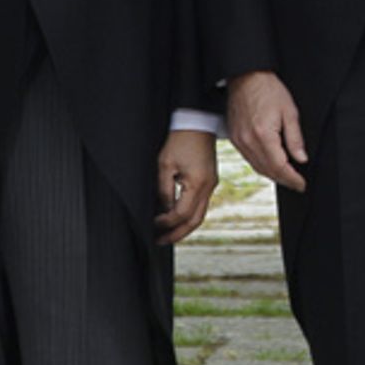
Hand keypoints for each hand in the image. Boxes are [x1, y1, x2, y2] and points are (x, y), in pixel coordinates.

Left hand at [154, 130, 217, 244]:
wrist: (196, 123)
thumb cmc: (180, 140)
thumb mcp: (165, 166)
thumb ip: (164, 191)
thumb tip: (162, 211)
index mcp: (198, 184)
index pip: (181, 214)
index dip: (165, 222)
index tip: (152, 223)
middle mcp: (208, 187)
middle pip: (195, 221)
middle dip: (178, 234)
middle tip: (161, 241)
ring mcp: (211, 184)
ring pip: (200, 215)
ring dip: (184, 226)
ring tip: (168, 233)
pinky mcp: (210, 180)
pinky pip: (201, 204)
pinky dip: (189, 215)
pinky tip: (177, 216)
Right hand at [227, 71, 307, 191]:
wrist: (246, 77)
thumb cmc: (269, 90)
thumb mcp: (290, 111)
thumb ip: (295, 138)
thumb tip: (301, 159)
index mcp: (263, 135)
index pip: (279, 167)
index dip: (292, 179)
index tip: (302, 184)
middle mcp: (248, 141)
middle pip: (268, 171)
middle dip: (284, 180)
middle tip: (298, 184)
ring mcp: (239, 141)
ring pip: (257, 167)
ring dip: (272, 175)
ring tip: (287, 177)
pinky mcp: (234, 138)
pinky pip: (248, 159)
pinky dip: (261, 166)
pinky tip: (271, 165)